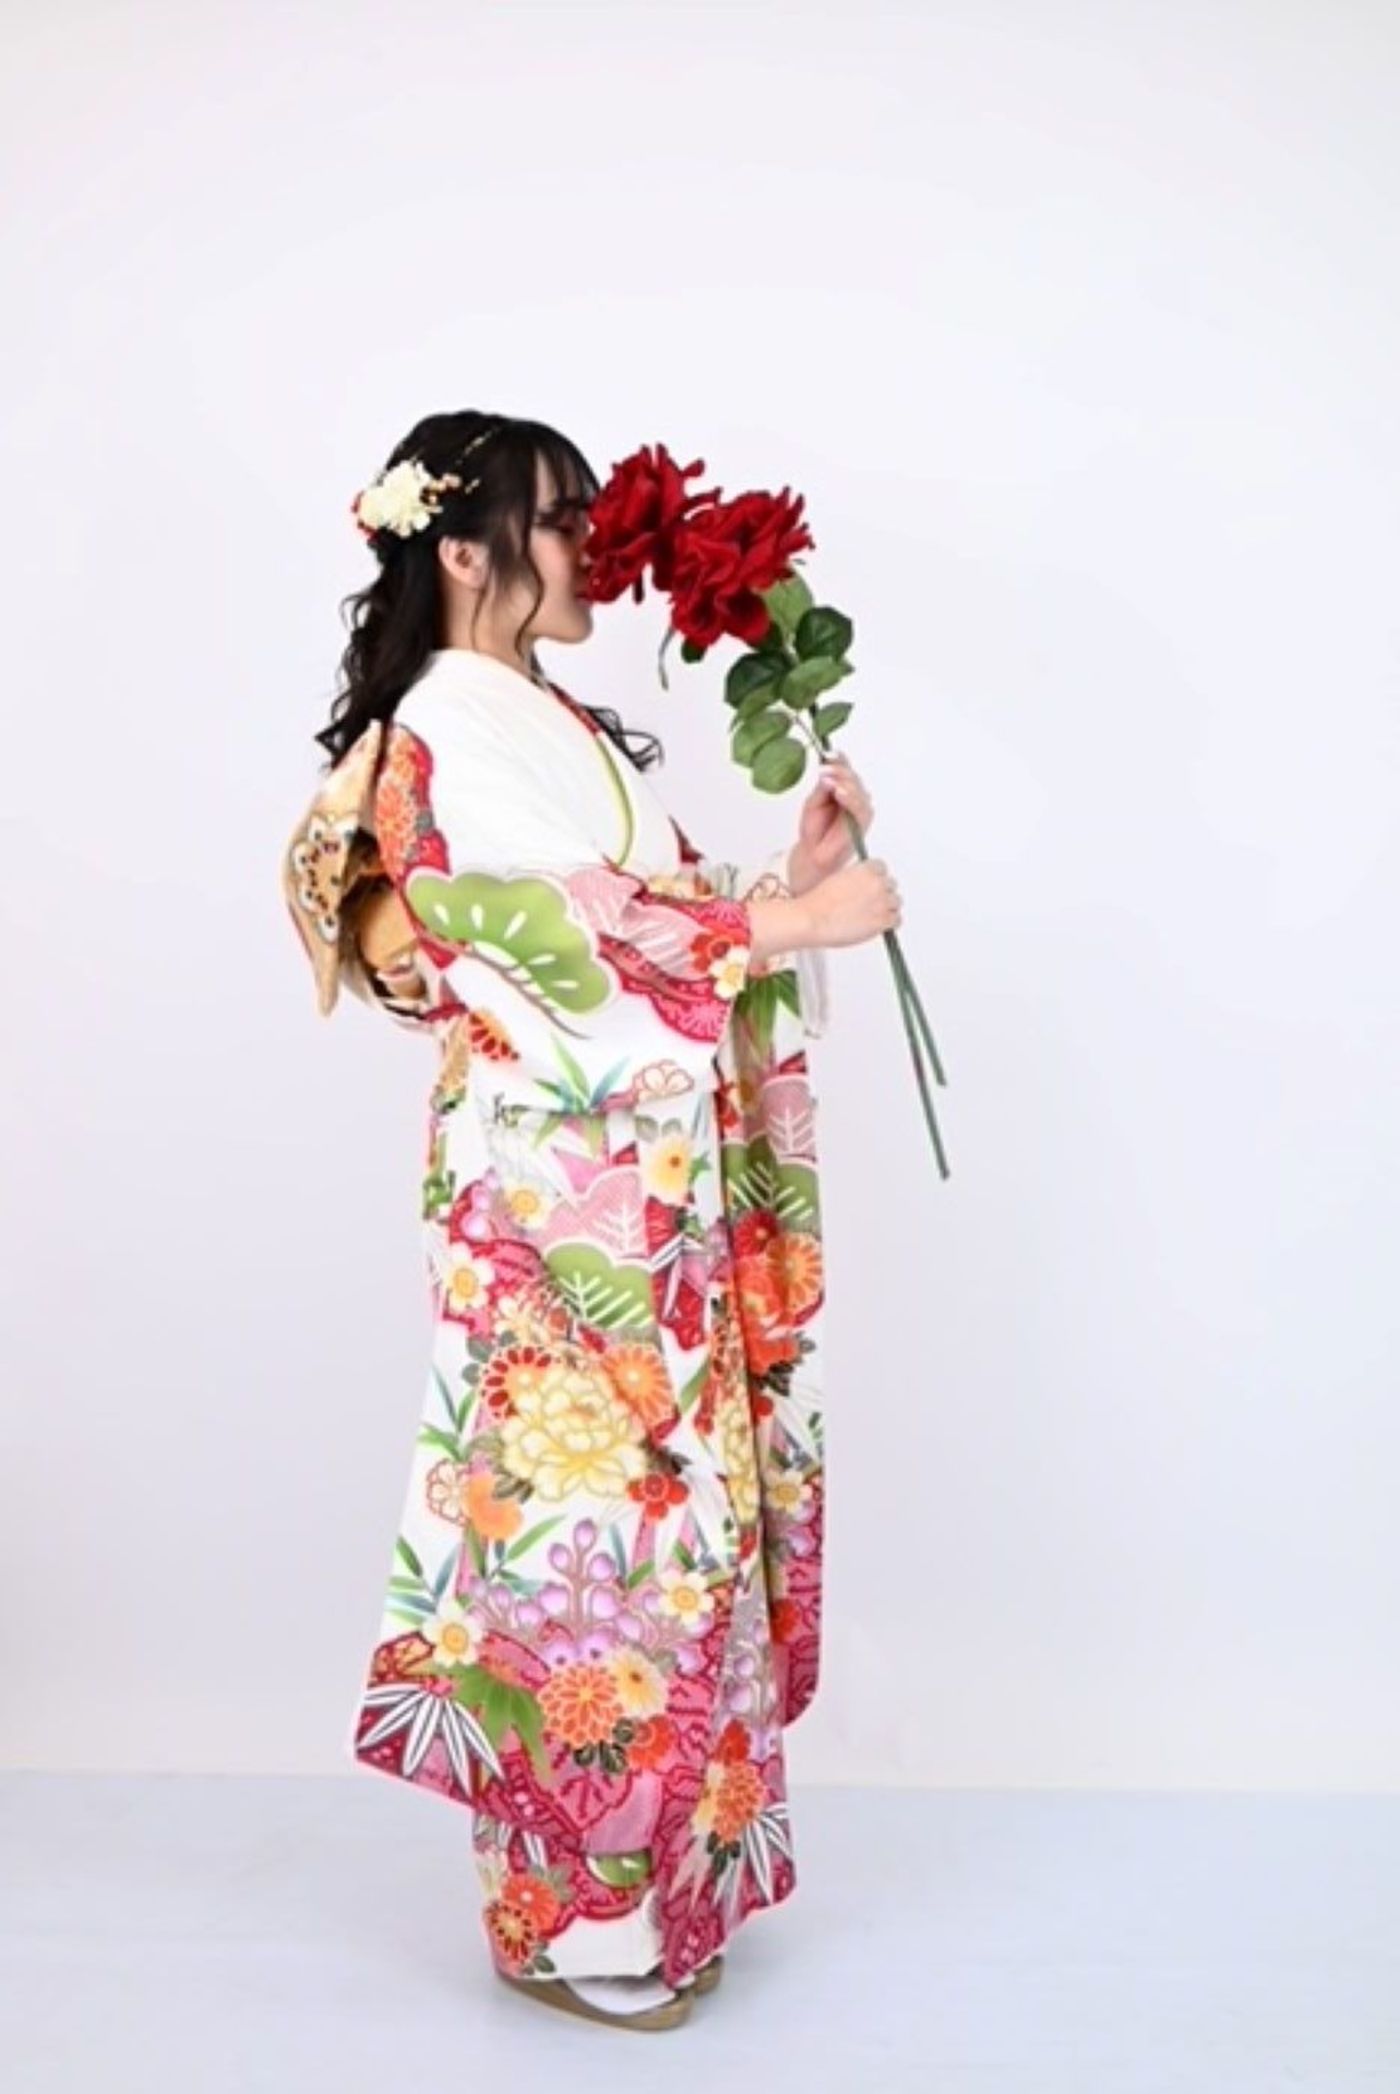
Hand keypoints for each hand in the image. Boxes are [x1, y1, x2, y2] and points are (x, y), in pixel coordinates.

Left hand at [787, 752, 874, 894]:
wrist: (813, 853)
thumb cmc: (815, 828)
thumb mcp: (813, 802)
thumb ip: (821, 788)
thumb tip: (826, 770)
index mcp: (843, 786)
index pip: (845, 767)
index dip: (838, 759)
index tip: (827, 753)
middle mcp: (854, 794)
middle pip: (852, 775)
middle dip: (838, 770)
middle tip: (824, 769)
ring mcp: (860, 807)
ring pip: (857, 788)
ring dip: (843, 781)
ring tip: (827, 779)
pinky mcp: (863, 821)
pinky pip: (860, 806)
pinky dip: (849, 797)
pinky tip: (839, 792)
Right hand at [800, 857, 901, 949]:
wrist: (812, 919)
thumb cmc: (818, 903)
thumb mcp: (836, 879)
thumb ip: (855, 879)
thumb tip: (861, 887)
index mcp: (865, 869)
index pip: (882, 868)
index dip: (875, 878)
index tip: (870, 886)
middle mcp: (877, 883)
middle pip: (891, 885)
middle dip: (882, 893)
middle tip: (871, 904)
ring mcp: (882, 902)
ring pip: (896, 902)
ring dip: (887, 908)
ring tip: (874, 916)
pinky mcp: (883, 921)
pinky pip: (897, 920)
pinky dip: (889, 924)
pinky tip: (879, 926)